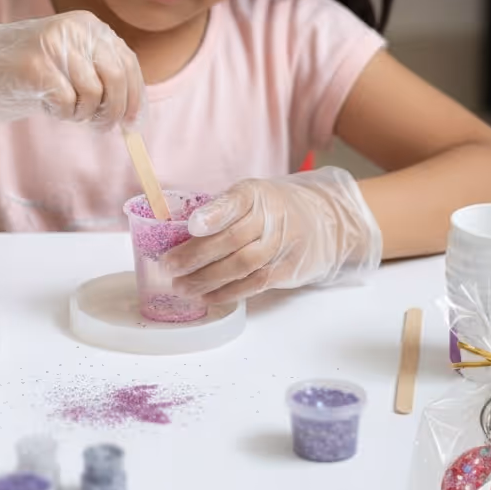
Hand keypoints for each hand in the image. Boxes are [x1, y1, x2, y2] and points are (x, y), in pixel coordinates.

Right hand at [0, 11, 145, 130]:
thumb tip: (132, 110)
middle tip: (101, 127)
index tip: (132, 122)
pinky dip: (63, 113)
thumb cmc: (24, 70)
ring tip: (66, 111)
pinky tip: (50, 108)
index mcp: (87, 24)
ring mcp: (54, 45)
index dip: (135, 95)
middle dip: (115, 110)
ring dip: (82, 113)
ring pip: (93, 93)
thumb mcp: (68, 62)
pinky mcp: (35, 66)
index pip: (127, 61)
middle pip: (117, 77)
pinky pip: (67, 102)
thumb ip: (98, 74)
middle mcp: (75, 29)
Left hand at [161, 168, 381, 302]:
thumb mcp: (249, 197)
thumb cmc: (270, 208)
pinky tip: (206, 296)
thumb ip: (219, 210)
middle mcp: (271, 217)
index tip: (191, 226)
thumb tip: (173, 231)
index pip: (235, 201)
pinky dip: (227, 293)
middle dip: (196, 255)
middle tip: (169, 266)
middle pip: (232, 239)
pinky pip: (254, 284)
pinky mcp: (288, 269)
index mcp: (256, 193)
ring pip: (241, 265)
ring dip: (207, 279)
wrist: (321, 220)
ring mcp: (282, 244)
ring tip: (181, 286)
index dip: (213, 214)